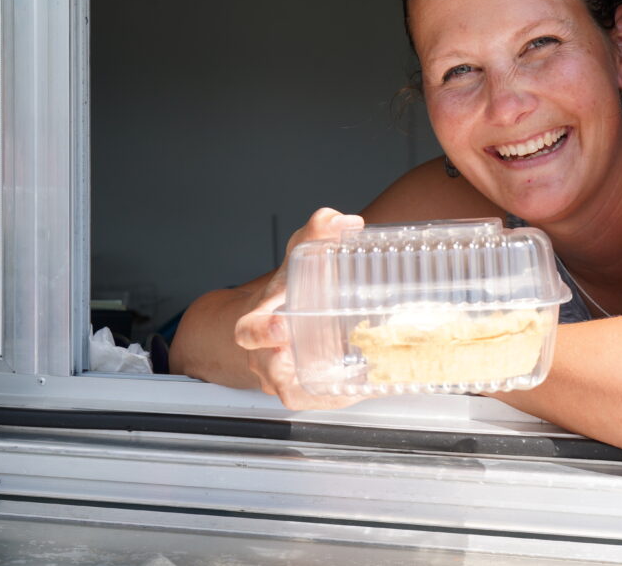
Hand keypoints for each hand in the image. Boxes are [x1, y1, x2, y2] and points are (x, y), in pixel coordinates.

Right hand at [234, 208, 368, 409]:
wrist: (276, 323)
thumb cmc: (285, 293)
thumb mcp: (297, 257)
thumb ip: (316, 235)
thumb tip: (345, 222)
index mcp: (256, 325)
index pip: (249, 331)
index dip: (263, 330)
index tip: (281, 324)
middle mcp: (268, 357)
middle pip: (271, 369)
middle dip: (288, 365)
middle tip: (320, 361)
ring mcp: (288, 378)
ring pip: (300, 391)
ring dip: (326, 385)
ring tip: (359, 372)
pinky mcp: (311, 391)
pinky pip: (324, 400)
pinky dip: (345, 395)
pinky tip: (371, 384)